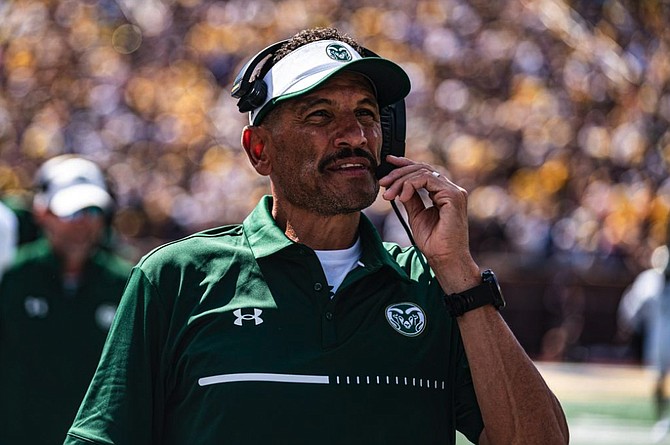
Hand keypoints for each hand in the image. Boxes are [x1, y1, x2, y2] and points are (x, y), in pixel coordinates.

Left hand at [378, 155, 479, 291]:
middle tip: (383, 183)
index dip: (406, 165)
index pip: (424, 172)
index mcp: (444, 194)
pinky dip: (411, 185)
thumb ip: (411, 198)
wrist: (444, 258)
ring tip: (389, 194)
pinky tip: (401, 197)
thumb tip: (400, 187)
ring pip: (423, 172)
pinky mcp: (453, 196)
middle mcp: (451, 190)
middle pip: (422, 169)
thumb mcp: (416, 215)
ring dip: (401, 180)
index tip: (388, 163)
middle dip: (399, 173)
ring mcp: (454, 192)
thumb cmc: (434, 242)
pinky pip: (428, 179)